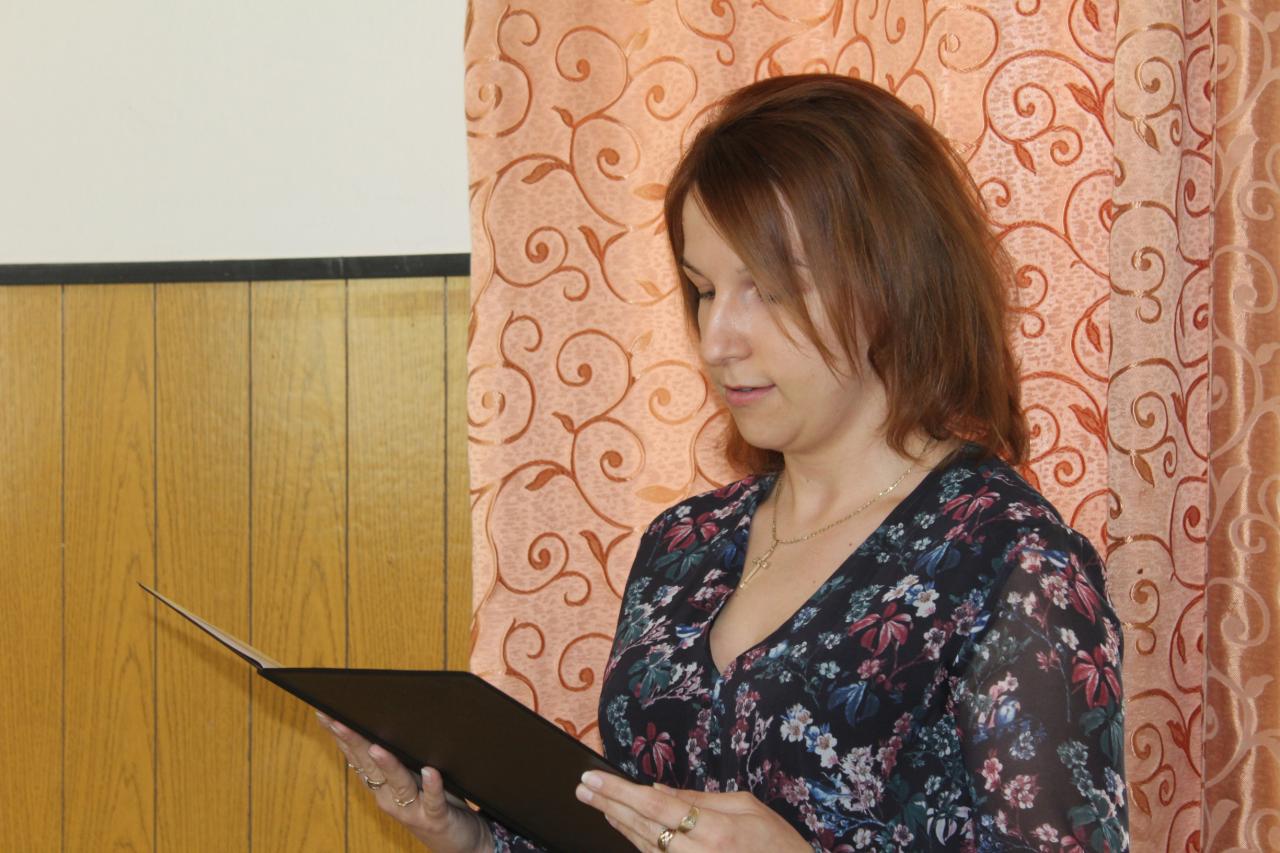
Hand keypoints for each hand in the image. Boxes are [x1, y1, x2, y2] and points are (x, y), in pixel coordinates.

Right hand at [316, 712, 491, 852]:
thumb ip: (399, 752)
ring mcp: (412, 809)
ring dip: (388, 766)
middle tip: (340, 720)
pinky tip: (430, 772)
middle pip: (371, 767)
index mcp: (381, 785)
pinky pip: (433, 802)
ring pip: (398, 785)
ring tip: (377, 747)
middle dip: (355, 743)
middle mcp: (390, 798)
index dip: (341, 736)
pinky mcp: (436, 817)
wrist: (456, 839)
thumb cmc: (431, 800)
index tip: (325, 713)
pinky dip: (432, 787)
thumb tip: (387, 714)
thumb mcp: (411, 774)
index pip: (357, 757)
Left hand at [575, 771, 810, 851]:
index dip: (619, 792)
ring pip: (644, 848)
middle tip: (582, 788)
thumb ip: (700, 799)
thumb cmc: (778, 845)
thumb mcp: (747, 808)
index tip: (593, 779)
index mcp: (715, 830)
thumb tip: (657, 792)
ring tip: (596, 803)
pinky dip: (636, 843)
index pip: (654, 807)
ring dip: (617, 823)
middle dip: (608, 805)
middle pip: (641, 828)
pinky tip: (623, 828)